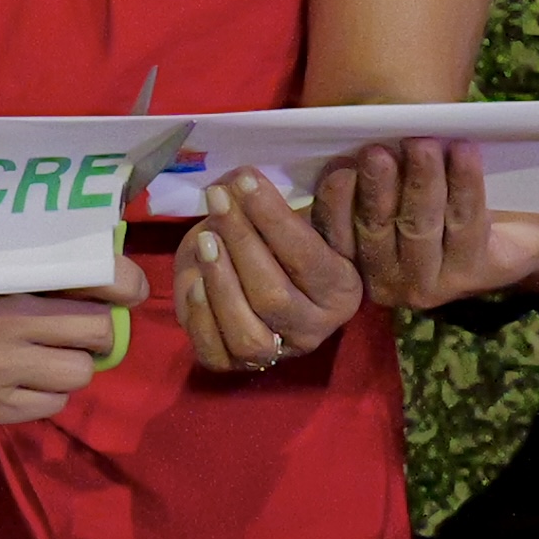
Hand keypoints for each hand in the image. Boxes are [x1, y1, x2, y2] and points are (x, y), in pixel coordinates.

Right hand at [0, 264, 136, 423]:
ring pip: (80, 375)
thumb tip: (88, 265)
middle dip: (93, 334)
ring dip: (69, 367)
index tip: (125, 290)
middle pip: (98, 335)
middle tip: (73, 329)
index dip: (121, 289)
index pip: (94, 287)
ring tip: (43, 357)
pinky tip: (21, 381)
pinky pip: (53, 405)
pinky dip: (45, 394)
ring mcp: (3, 377)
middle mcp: (9, 333)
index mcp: (4, 292)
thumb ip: (23, 273)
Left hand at [179, 170, 363, 372]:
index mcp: (342, 291)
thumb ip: (331, 202)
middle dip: (241, 242)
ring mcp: (275, 353)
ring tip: (205, 239)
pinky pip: (216, 354)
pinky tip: (194, 281)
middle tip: (219, 198)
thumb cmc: (292, 241)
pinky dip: (202, 319)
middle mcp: (314, 329)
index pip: (306, 257)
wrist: (264, 273)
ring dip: (221, 283)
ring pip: (248, 334)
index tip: (246, 180)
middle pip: (273, 296)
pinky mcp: (235, 365)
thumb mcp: (315, 218)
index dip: (273, 218)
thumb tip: (344, 173)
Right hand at [316, 140, 538, 313]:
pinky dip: (464, 184)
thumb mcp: (392, 178)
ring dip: (421, 182)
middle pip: (377, 229)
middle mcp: (388, 283)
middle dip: (377, 188)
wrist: (506, 219)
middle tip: (378, 150)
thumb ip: (368, 168)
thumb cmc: (431, 190)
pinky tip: (464, 152)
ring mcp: (432, 284)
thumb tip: (357, 140)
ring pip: (421, 227)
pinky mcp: (476, 274)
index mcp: (354, 262)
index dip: (335, 202)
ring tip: (423, 144)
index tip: (340, 165)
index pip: (336, 234)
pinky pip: (466, 224)